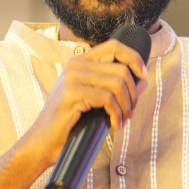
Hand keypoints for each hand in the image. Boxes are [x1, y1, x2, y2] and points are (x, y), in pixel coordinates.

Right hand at [24, 37, 148, 172]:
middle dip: (133, 93)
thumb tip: (144, 80)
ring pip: (117, 84)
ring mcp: (72, 77)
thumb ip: (117, 88)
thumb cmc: (71, 123)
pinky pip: (108, 99)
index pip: (114, 46)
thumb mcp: (96, 101)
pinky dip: (117, 114)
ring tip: (123, 121)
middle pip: (121, 69)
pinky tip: (115, 125)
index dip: (134, 58)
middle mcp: (75, 64)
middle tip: (131, 112)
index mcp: (79, 61)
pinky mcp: (72, 93)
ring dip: (126, 106)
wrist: (43, 142)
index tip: (143, 76)